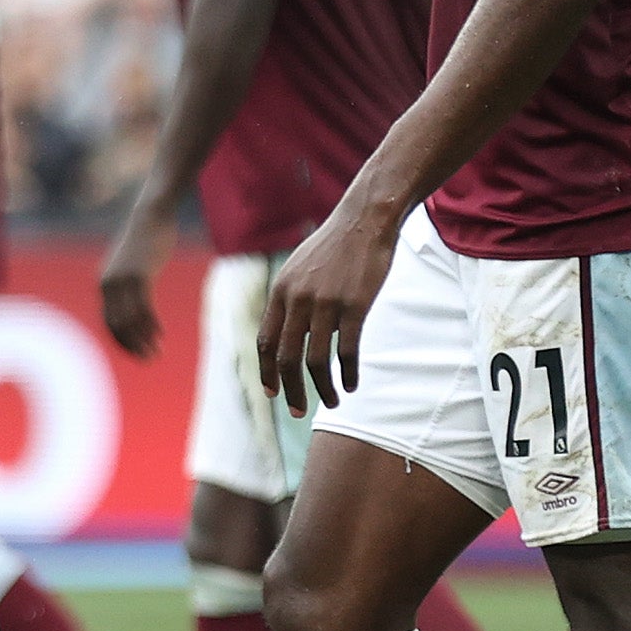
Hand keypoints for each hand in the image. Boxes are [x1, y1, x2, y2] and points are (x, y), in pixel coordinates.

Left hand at [98, 200, 174, 358]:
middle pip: (117, 326)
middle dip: (133, 347)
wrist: (151, 215)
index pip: (109, 323)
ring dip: (143, 340)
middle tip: (148, 361)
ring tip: (156, 353)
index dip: (123, 342)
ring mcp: (123, 280)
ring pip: (131, 320)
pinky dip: (151, 325)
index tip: (137, 354)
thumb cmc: (144, 241)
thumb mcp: (130, 265)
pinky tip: (160, 335)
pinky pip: (144, 307)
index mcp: (104, 284)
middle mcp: (109, 284)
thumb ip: (129, 284)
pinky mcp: (139, 275)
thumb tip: (134, 303)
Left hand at [257, 199, 400, 414]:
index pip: (265, 342)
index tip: (273, 393)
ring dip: (323, 388)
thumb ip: (290, 300)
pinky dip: (347, 373)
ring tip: (333, 402)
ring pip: (316, 360)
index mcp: (281, 292)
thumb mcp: (299, 269)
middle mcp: (297, 299)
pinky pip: (347, 350)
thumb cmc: (334, 247)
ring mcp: (325, 302)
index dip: (268, 372)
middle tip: (300, 411)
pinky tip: (352, 385)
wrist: (365, 219)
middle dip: (292, 391)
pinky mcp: (354, 305)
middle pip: (287, 358)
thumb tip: (287, 335)